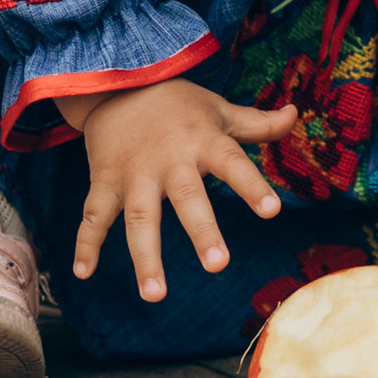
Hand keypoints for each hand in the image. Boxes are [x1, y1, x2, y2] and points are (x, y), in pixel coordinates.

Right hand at [71, 82, 298, 303]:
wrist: (116, 83)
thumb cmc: (177, 104)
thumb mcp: (217, 109)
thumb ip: (256, 123)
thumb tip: (295, 115)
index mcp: (202, 141)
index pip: (232, 163)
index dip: (251, 186)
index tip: (271, 210)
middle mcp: (169, 160)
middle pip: (187, 197)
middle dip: (202, 230)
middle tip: (218, 263)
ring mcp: (134, 173)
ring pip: (140, 218)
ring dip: (146, 256)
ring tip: (155, 294)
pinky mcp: (104, 181)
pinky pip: (94, 216)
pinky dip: (85, 244)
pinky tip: (82, 273)